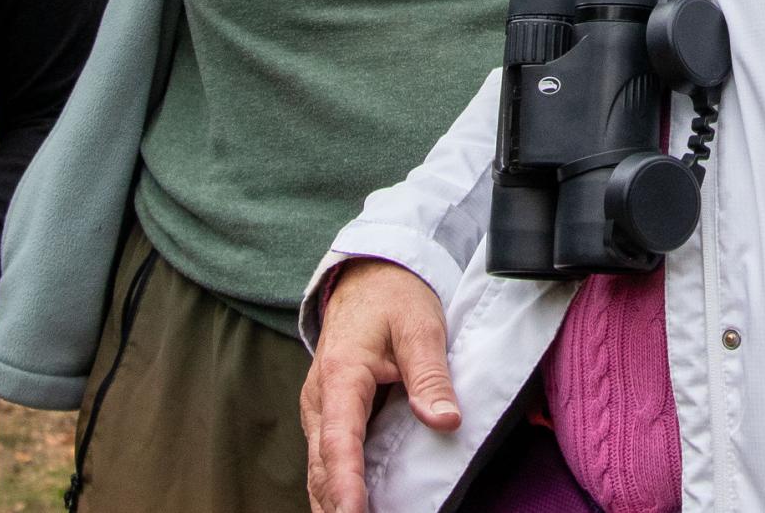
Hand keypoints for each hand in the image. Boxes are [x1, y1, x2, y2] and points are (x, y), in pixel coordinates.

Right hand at [302, 259, 458, 512]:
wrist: (370, 276)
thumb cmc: (394, 298)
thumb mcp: (421, 327)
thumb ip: (430, 376)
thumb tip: (445, 421)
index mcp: (341, 375)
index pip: (339, 439)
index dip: (346, 482)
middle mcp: (320, 397)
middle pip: (322, 465)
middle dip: (335, 506)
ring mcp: (320, 409)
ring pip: (319, 468)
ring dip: (332, 503)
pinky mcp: (328, 415)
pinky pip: (326, 459)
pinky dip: (335, 489)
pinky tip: (350, 510)